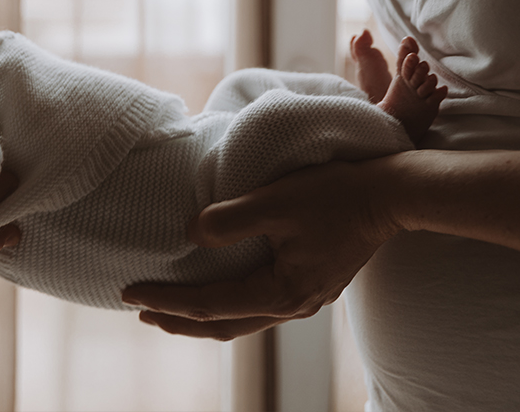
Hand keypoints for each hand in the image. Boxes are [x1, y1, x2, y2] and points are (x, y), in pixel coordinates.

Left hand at [121, 159, 400, 339]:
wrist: (390, 195)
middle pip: (222, 325)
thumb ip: (229, 220)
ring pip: (240, 319)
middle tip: (139, 310)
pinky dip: (227, 303)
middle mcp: (292, 306)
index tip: (129, 292)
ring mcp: (303, 299)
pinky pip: (257, 305)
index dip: (166, 300)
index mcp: (281, 293)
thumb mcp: (276, 202)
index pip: (207, 305)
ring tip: (169, 307)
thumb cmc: (335, 195)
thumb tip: (190, 234)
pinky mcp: (309, 284)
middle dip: (178, 320)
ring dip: (201, 315)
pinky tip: (216, 290)